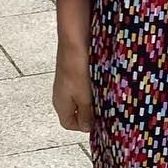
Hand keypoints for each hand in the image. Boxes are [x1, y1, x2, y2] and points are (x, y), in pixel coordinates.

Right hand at [52, 0, 94, 133]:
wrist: (75, 39)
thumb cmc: (76, 68)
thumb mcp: (84, 95)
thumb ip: (86, 113)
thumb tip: (87, 128)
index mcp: (61, 104)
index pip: (69, 124)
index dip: (84, 125)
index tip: (98, 121)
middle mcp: (62, 95)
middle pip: (76, 111)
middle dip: (91, 112)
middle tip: (106, 109)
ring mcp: (68, 83)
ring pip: (82, 98)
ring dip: (94, 99)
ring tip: (106, 96)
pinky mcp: (75, 73)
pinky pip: (85, 86)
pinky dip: (94, 88)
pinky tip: (103, 83)